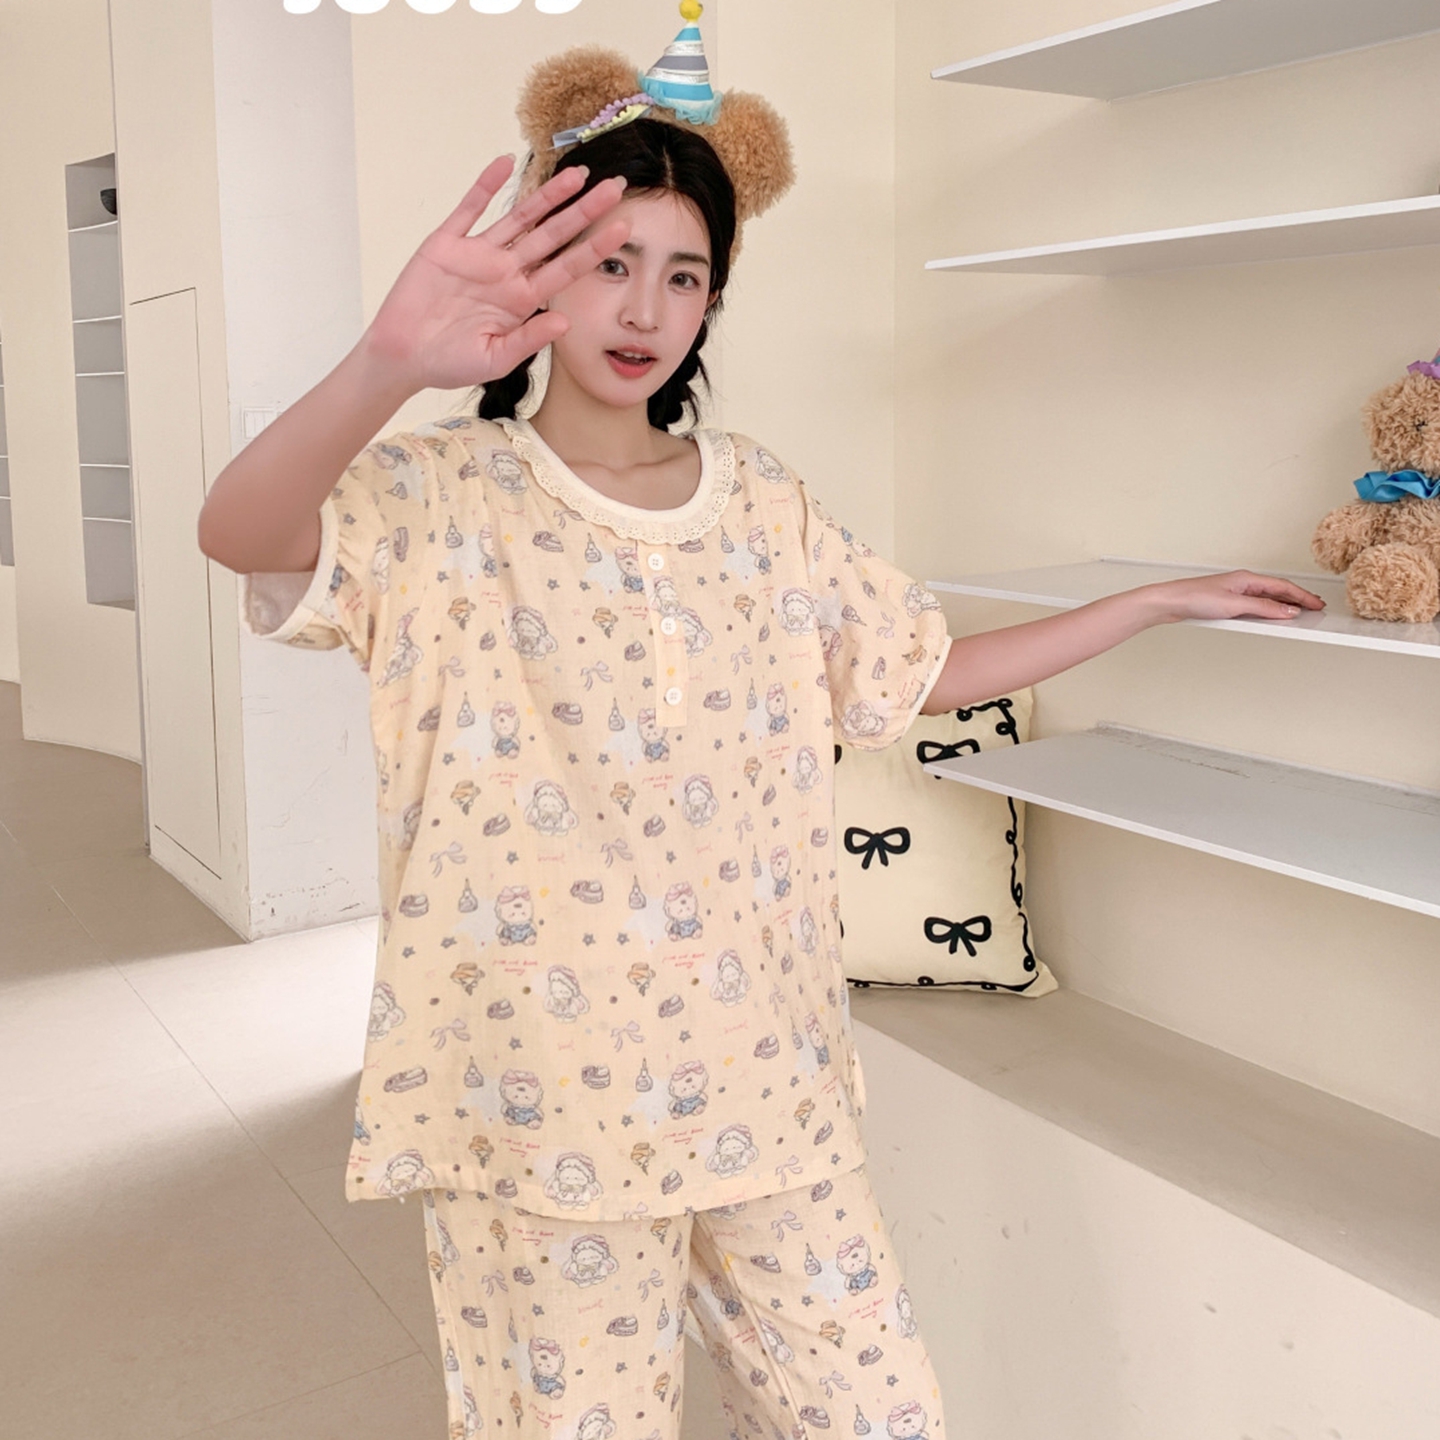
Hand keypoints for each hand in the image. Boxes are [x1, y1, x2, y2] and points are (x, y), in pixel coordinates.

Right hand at [358, 155, 630, 394]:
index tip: (623, 228)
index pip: (566, 268)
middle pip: (552, 235)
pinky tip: (507, 162)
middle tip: (615, 185)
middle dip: (584, 211)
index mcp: (522, 300)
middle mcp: (506, 272)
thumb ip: (530, 339)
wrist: (403, 356)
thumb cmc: (450, 362)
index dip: (594, 248)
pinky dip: (486, 185)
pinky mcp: (446, 244)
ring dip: (547, 194)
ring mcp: (478, 254)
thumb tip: (564, 322)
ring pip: (519, 216)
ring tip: (577, 173)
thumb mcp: (495, 359)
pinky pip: (469, 209)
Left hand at [1139, 570, 1326, 624]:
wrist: (1171, 602)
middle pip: (1277, 591)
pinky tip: (1270, 618)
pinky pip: (1254, 606)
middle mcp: (1243, 583)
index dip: (1303, 596)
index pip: (1283, 586)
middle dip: (1297, 600)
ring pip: (1266, 599)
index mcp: (1248, 579)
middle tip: (1314, 609)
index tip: (1318, 604)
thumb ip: (1264, 609)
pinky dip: (1267, 611)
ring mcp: (1235, 593)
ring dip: (1283, 606)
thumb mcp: (1235, 606)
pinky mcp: (1226, 603)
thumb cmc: (1196, 598)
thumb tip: (1288, 611)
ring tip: (1298, 614)